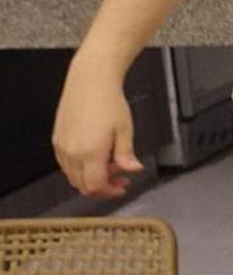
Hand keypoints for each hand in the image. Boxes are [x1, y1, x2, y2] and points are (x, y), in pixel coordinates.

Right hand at [52, 65, 142, 198]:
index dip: (109, 191)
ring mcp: (61, 147)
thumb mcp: (125, 130)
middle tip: (120, 177)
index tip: (123, 186)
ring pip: (72, 176)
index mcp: (90, 152)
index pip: (95, 186)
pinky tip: (95, 156)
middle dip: (102, 186)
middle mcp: (71, 152)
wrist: (89, 82)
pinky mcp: (56, 140)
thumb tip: (133, 170)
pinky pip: (66, 164)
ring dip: (91, 177)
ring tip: (110, 163)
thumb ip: (126, 154)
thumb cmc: (109, 103)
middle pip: (81, 185)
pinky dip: (80, 168)